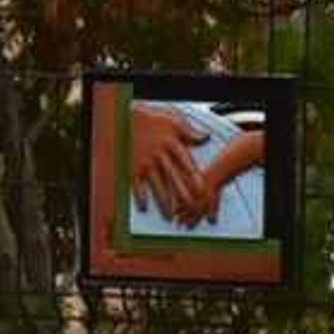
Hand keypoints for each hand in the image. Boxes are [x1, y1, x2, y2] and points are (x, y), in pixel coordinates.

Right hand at [129, 105, 213, 223]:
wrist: (127, 118)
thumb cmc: (153, 120)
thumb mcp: (174, 122)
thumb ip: (190, 132)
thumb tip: (206, 136)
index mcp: (170, 144)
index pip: (185, 162)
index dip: (194, 176)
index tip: (202, 188)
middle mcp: (158, 155)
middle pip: (173, 177)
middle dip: (182, 193)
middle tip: (191, 206)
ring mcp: (145, 162)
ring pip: (156, 185)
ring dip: (163, 201)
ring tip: (170, 215)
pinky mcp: (133, 166)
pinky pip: (136, 183)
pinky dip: (140, 195)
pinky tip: (144, 207)